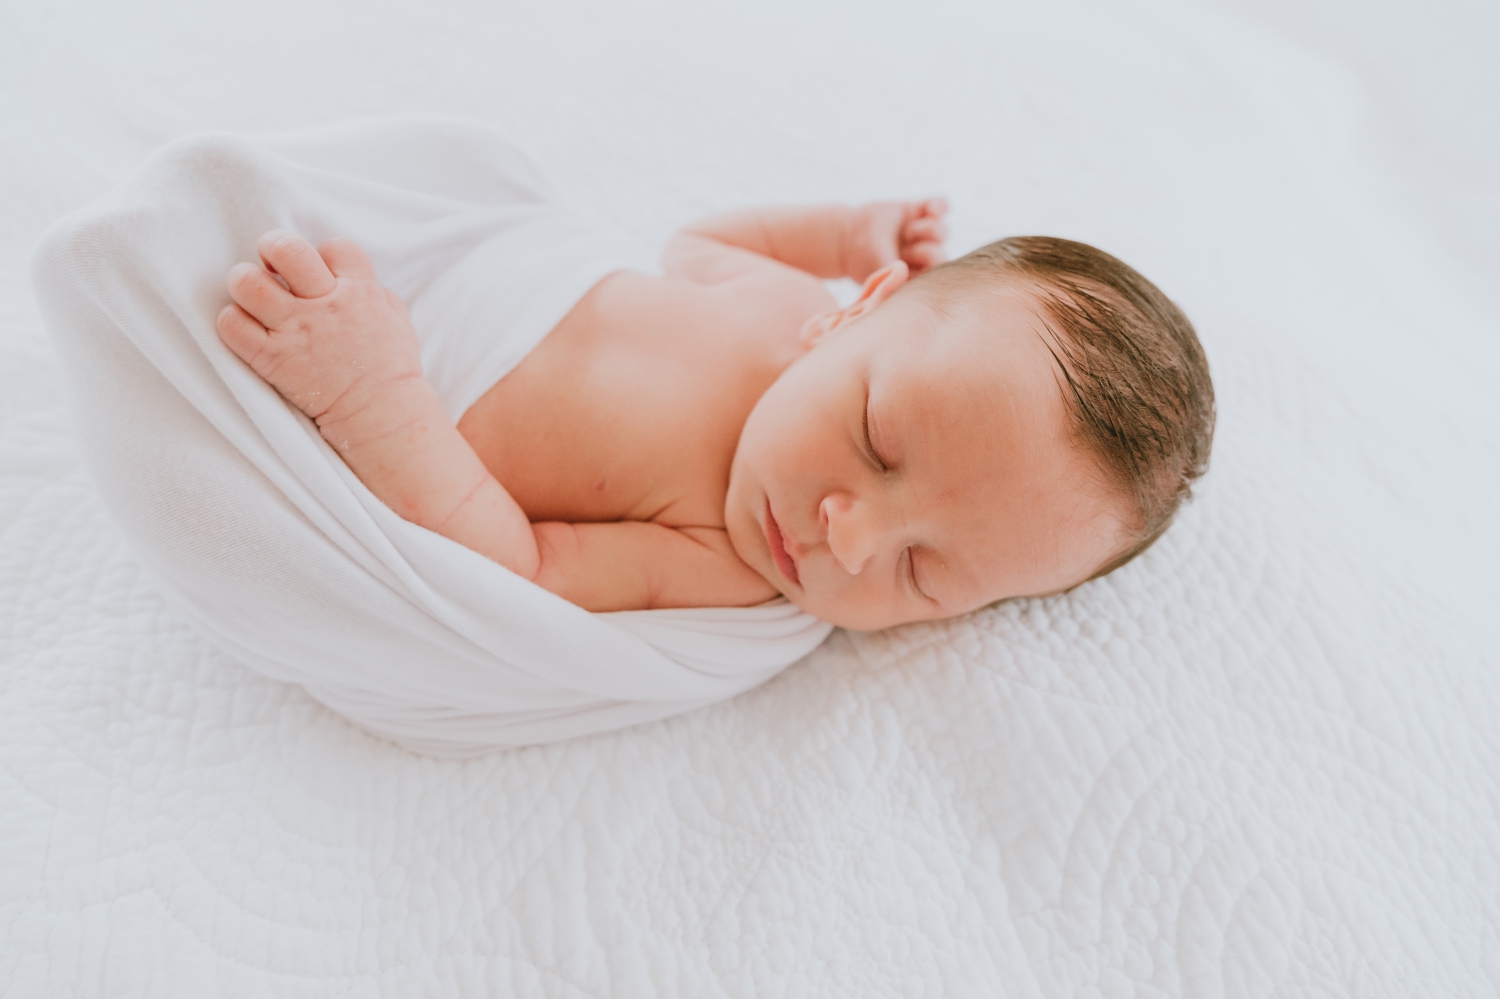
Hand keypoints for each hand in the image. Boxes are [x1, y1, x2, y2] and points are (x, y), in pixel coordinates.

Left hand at [216, 230, 420, 428]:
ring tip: (252, 296)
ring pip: (248, 283)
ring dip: (244, 283)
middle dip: (272, 248)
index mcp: (361, 292)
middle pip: (286, 249)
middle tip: (272, 267)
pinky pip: (232, 326)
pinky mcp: (272, 359)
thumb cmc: (392, 371)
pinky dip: (231, 323)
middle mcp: (325, 304)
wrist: (381, 415)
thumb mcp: (399, 323)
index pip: (335, 246)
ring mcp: (296, 331)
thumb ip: (378, 294)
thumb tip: (361, 282)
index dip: (323, 255)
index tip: (320, 274)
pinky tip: (244, 329)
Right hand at [844, 198, 948, 282]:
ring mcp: (921, 233)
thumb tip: (926, 279)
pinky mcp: (918, 210)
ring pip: (943, 231)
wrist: (845, 238)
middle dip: (925, 252)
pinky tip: (930, 209)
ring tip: (907, 232)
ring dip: (926, 231)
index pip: (939, 275)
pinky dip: (939, 206)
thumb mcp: (885, 276)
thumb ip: (906, 280)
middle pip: (941, 254)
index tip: (907, 264)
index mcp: (917, 274)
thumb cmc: (863, 261)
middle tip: (906, 250)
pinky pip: (942, 205)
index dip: (926, 268)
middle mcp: (921, 255)